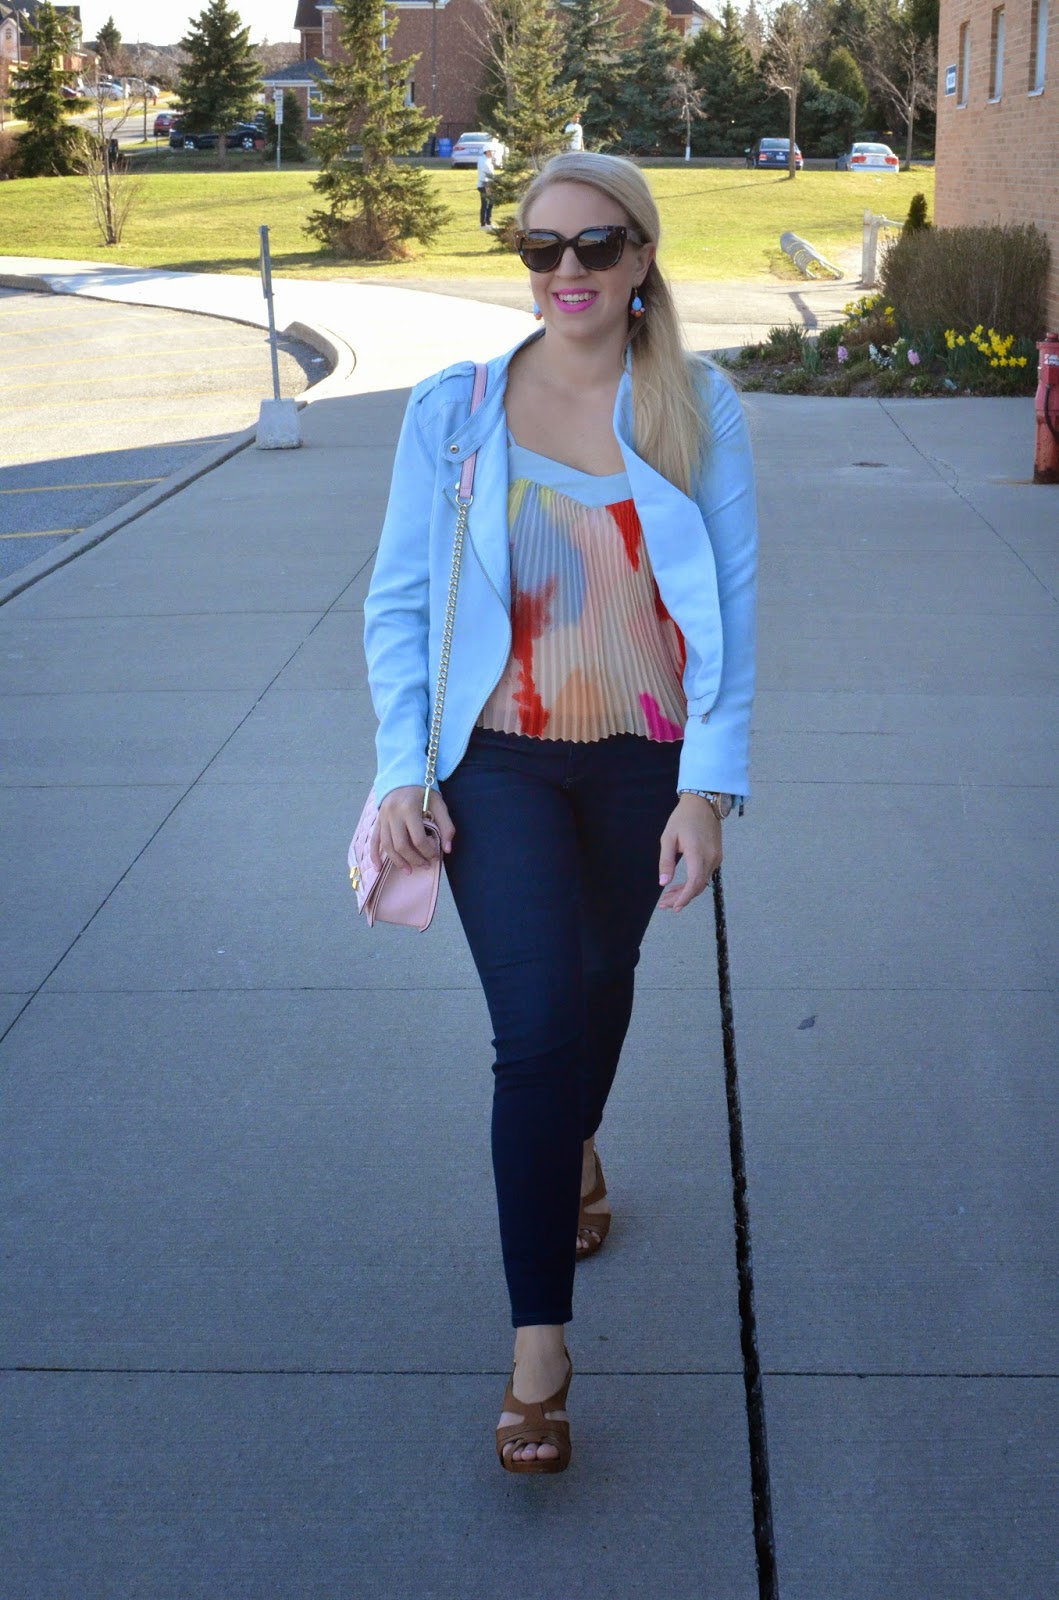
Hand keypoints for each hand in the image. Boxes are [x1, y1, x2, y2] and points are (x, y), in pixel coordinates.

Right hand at [371, 786, 455, 874]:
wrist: (402, 775)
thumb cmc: (423, 790)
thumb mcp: (438, 803)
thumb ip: (446, 826)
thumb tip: (447, 849)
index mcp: (409, 808)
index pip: (418, 838)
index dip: (428, 851)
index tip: (435, 856)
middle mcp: (393, 814)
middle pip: (401, 845)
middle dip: (414, 859)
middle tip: (425, 865)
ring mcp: (383, 818)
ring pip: (387, 846)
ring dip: (398, 861)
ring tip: (409, 871)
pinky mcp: (378, 821)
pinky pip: (374, 841)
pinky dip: (375, 855)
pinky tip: (378, 868)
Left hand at [657, 794, 721, 911]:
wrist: (703, 803)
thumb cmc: (683, 818)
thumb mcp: (668, 838)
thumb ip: (666, 861)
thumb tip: (663, 883)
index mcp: (697, 852)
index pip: (695, 883)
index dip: (685, 897)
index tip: (674, 907)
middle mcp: (710, 858)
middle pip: (698, 886)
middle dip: (681, 898)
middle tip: (664, 905)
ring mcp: (716, 858)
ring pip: (702, 882)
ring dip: (686, 892)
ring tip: (667, 898)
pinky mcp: (716, 856)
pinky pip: (705, 875)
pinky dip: (693, 884)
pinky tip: (679, 886)